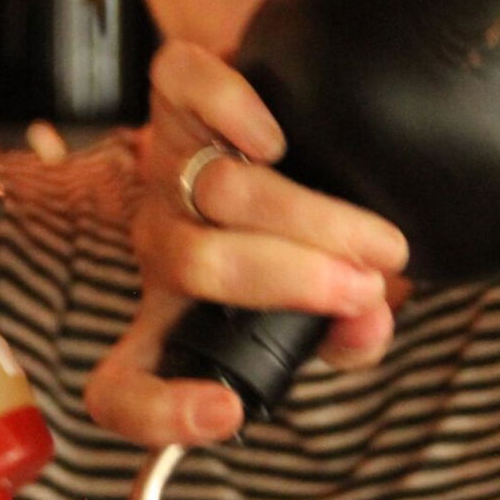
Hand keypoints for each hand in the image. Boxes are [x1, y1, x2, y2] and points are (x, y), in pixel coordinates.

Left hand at [84, 39, 409, 448]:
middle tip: (364, 286)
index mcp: (178, 316)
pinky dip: (231, 110)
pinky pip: (183, 89)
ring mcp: (166, 166)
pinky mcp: (174, 92)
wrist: (301, 126)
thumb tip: (371, 322)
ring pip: (217, 189)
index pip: (122, 385)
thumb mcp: (328, 304)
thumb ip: (347, 333)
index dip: (158, 410)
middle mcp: (163, 246)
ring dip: (310, 218)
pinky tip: (275, 138)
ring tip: (377, 240)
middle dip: (291, 280)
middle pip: (199, 264)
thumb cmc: (306, 237)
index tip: (228, 410)